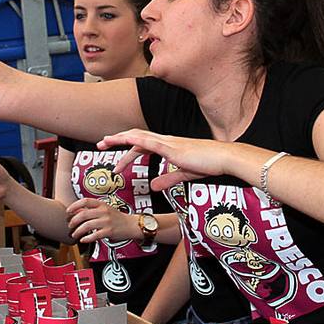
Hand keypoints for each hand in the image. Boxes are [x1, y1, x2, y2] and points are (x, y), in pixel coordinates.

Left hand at [66, 198, 140, 243]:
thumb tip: (77, 212)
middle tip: (70, 226)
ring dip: (78, 231)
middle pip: (83, 214)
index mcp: (102, 204)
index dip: (74, 206)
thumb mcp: (105, 209)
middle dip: (73, 221)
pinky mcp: (109, 231)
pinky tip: (83, 240)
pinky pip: (94, 235)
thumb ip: (92, 210)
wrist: (132, 225)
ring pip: (87, 225)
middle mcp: (103, 211)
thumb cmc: (117, 218)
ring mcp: (106, 221)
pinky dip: (87, 238)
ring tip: (75, 234)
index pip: (85, 201)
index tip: (68, 211)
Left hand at [97, 128, 234, 190]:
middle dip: (116, 140)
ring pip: (138, 137)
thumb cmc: (208, 164)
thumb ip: (168, 179)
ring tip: (105, 143)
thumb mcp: (184, 174)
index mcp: (167, 146)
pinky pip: (151, 142)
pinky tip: (125, 141)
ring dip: (120, 139)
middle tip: (100, 144)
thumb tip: (153, 186)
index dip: (126, 149)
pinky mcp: (172, 148)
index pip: (141, 145)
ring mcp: (168, 143)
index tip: (115, 159)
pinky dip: (136, 141)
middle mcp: (165, 141)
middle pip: (135, 137)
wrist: (223, 158)